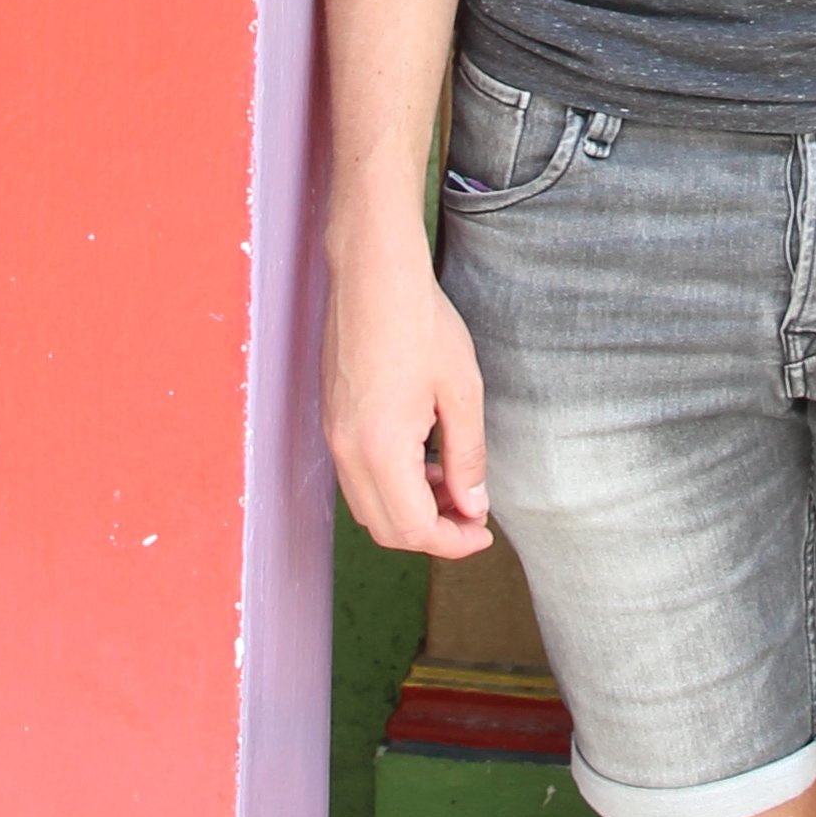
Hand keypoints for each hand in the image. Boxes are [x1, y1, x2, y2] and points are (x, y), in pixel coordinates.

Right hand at [325, 223, 492, 555]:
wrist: (373, 274)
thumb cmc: (420, 324)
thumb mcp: (462, 393)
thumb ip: (467, 457)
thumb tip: (472, 505)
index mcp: (380, 450)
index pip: (414, 529)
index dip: (453, 542)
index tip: (483, 532)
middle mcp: (347, 451)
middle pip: (386, 528)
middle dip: (432, 533)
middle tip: (472, 515)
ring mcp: (333, 436)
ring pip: (369, 505)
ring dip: (411, 509)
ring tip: (452, 481)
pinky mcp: (332, 419)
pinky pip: (358, 476)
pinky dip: (391, 484)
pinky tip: (424, 456)